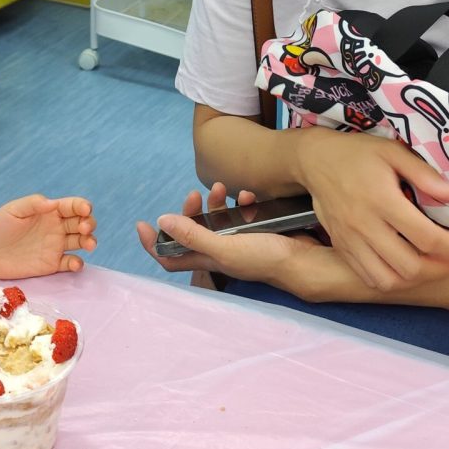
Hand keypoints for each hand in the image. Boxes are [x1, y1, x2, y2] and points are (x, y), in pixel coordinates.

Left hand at [0, 195, 96, 279]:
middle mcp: (57, 228)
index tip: (85, 209)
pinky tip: (75, 263)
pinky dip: (77, 263)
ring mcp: (56, 246)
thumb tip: (53, 203)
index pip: (72, 206)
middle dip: (89, 223)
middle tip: (84, 229)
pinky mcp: (52, 264)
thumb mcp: (13, 211)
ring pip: (81, 242)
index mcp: (50, 211)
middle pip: (82, 223)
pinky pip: (70, 263)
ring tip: (89, 244)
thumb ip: (33, 204)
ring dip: (90, 241)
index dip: (82, 206)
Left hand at [136, 183, 314, 285]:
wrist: (306, 260)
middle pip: (192, 232)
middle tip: (194, 196)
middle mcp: (219, 252)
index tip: (142, 224)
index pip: (171, 258)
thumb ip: (194, 236)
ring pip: (216, 219)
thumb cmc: (265, 259)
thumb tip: (162, 221)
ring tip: (219, 188)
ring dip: (215, 203)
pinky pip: (241, 213)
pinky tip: (247, 196)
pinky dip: (240, 203)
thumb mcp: (225, 248)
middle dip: (189, 212)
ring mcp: (238, 241)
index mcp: (208, 260)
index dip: (154, 245)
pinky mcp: (255, 230)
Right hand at [294, 128, 448, 291]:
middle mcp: (365, 226)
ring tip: (433, 266)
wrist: (315, 160)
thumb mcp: (392, 151)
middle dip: (441, 269)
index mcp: (382, 200)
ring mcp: (350, 240)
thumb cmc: (358, 153)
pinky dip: (391, 280)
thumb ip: (423, 173)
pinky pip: (368, 277)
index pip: (426, 237)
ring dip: (416, 279)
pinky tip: (405, 268)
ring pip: (388, 279)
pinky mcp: (341, 247)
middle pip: (410, 266)